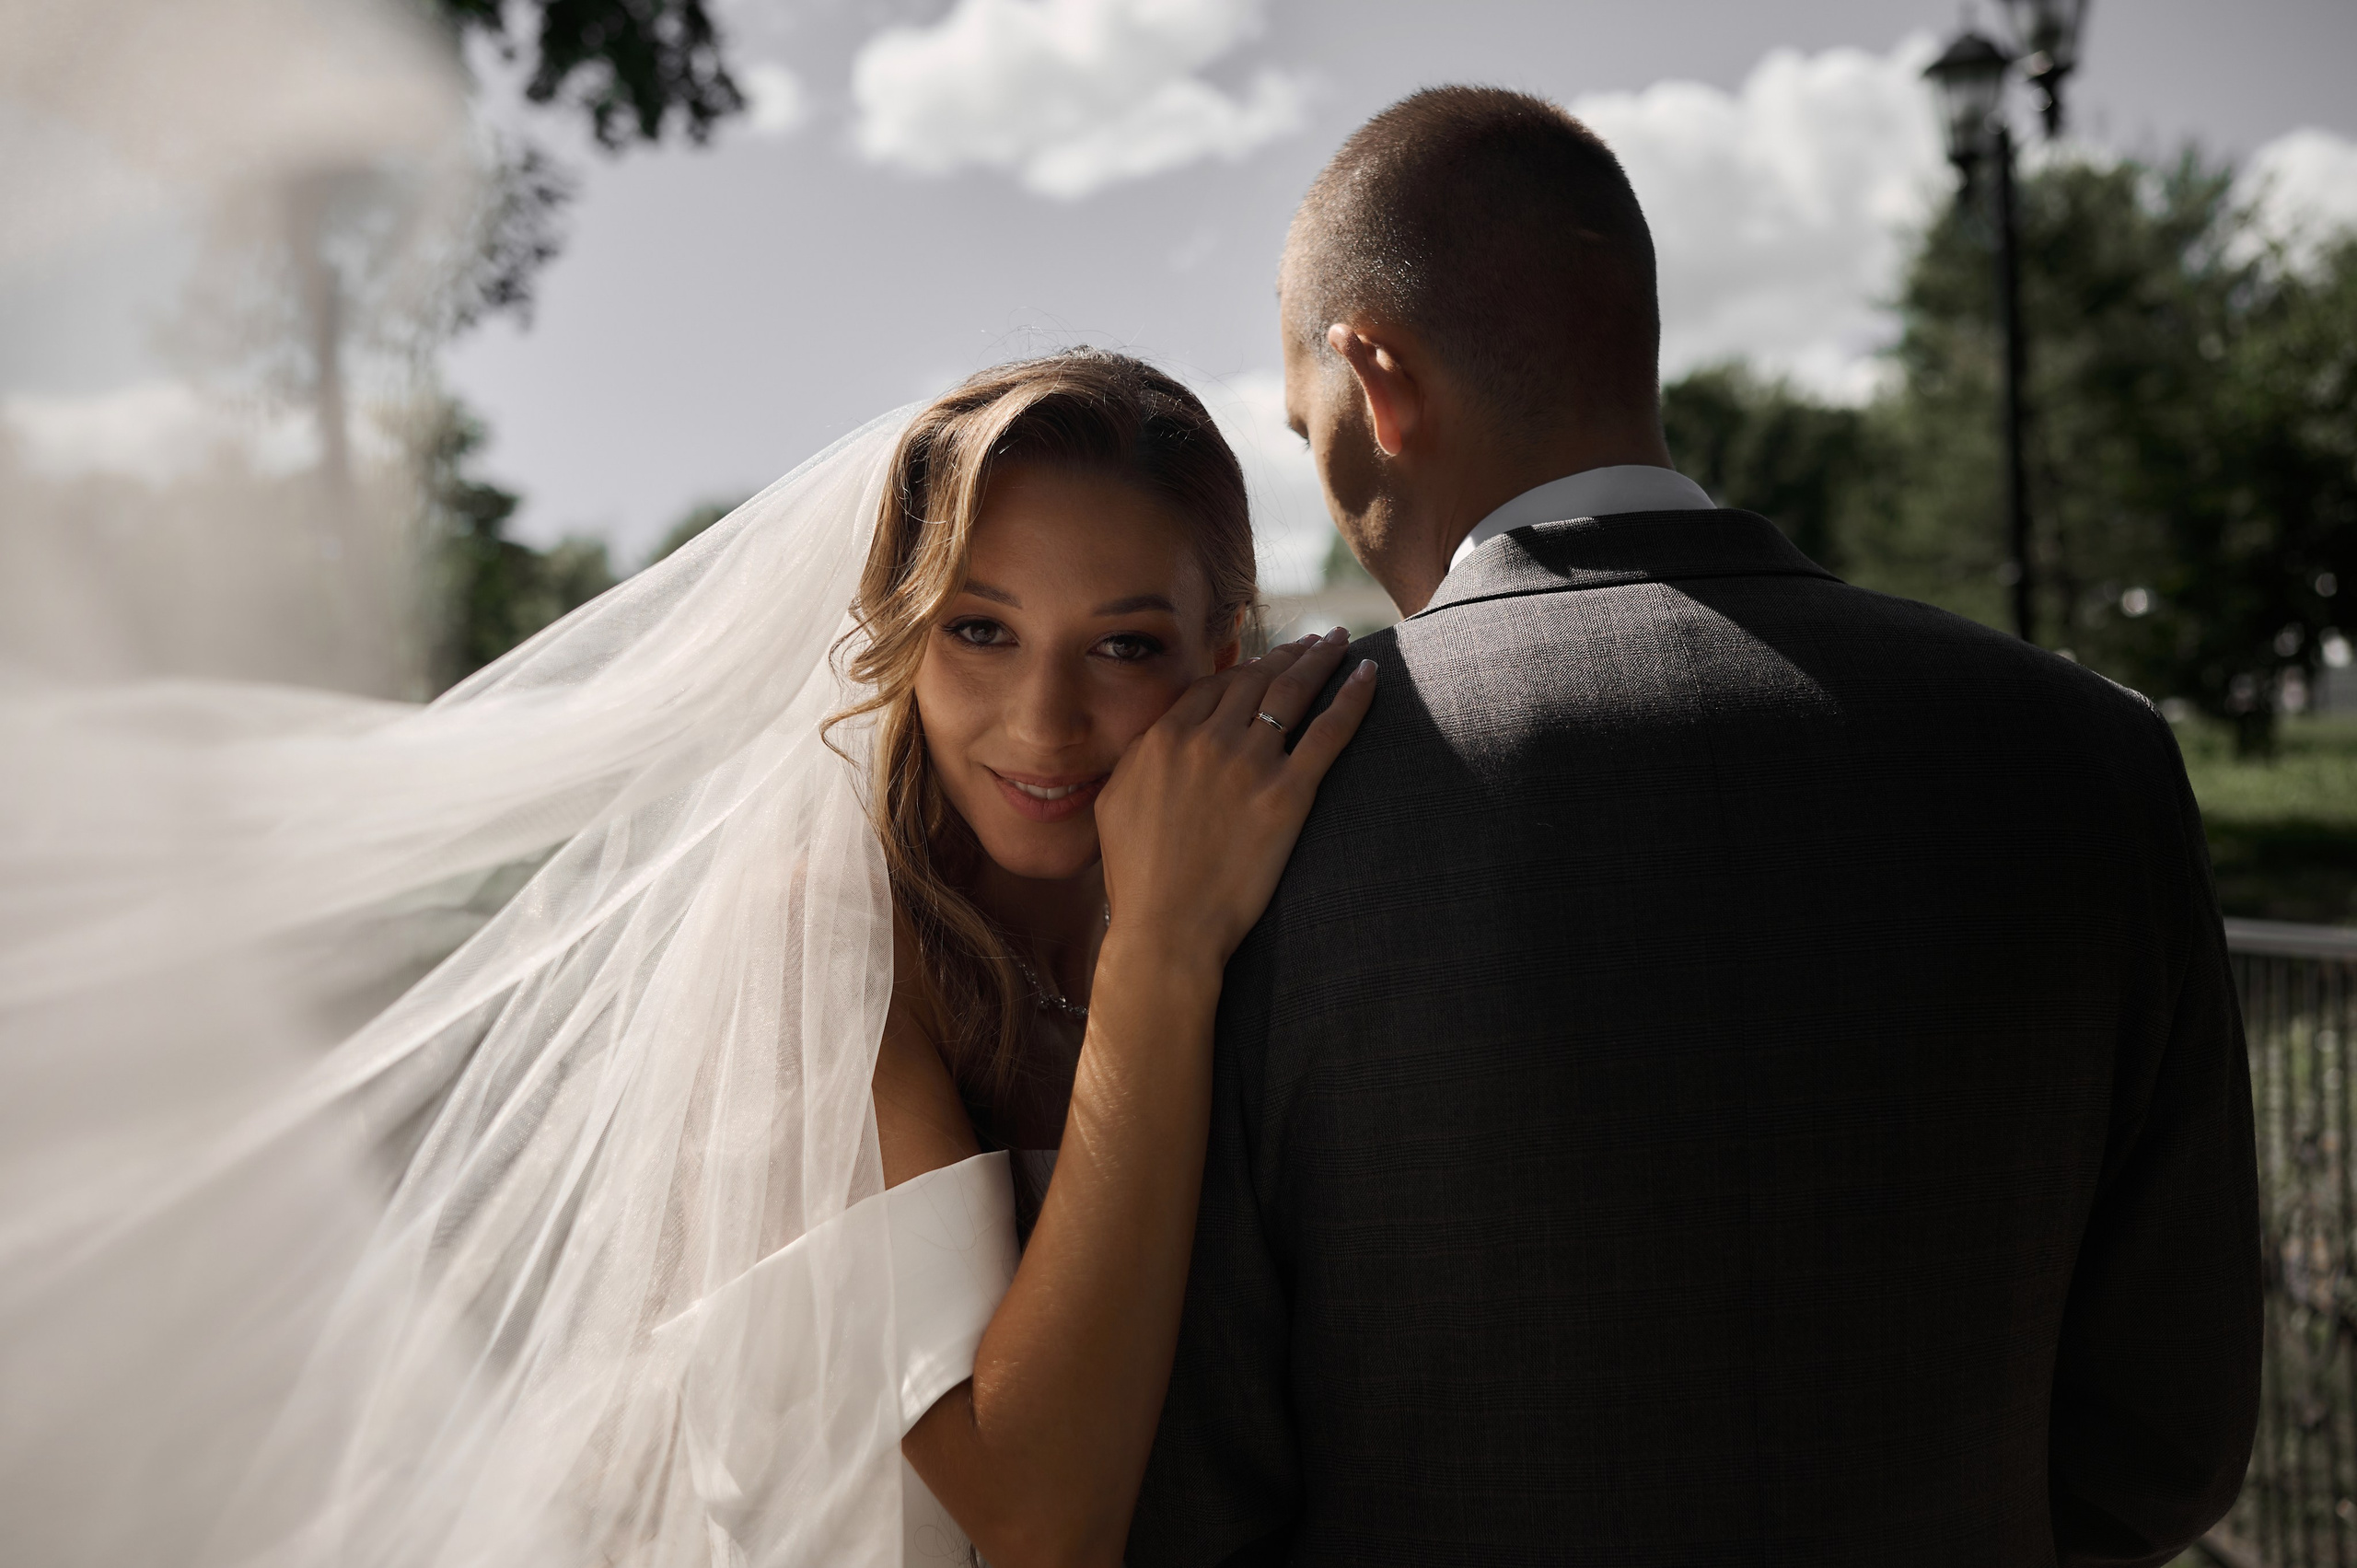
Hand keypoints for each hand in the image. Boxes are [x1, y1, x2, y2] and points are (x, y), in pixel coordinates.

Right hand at [1093, 628, 1377, 973]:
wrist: (1167, 928)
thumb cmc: (1136, 879)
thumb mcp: (1114, 803)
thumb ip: (1137, 758)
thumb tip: (1154, 738)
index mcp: (1163, 739)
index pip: (1214, 685)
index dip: (1245, 668)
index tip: (1265, 664)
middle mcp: (1207, 740)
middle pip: (1256, 679)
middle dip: (1288, 654)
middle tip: (1314, 642)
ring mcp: (1250, 764)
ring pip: (1293, 692)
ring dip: (1320, 659)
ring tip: (1340, 642)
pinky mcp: (1289, 794)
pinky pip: (1330, 731)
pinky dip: (1354, 697)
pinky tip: (1371, 673)